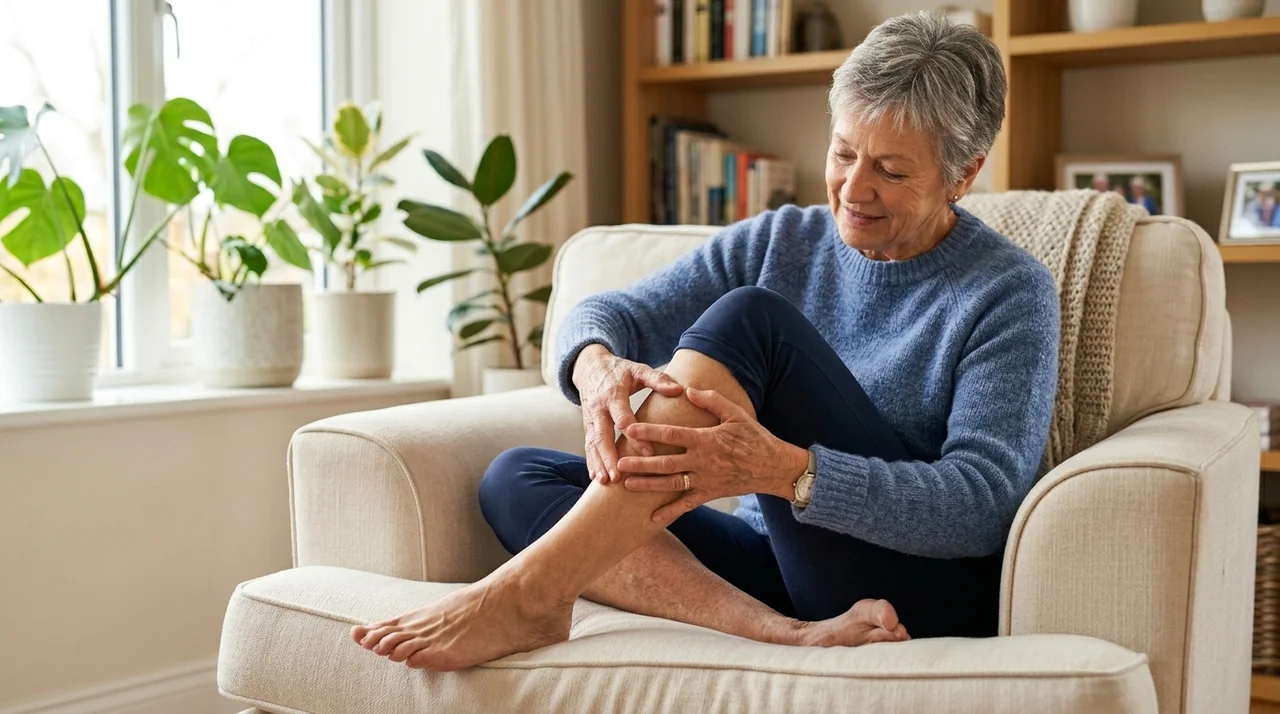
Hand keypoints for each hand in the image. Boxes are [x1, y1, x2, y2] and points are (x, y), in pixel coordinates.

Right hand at [572, 344, 684, 483]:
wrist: (590, 367)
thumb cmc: (620, 370)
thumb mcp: (638, 370)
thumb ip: (658, 379)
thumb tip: (679, 389)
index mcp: (613, 394)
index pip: (623, 419)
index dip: (636, 436)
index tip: (649, 452)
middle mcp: (599, 408)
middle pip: (602, 435)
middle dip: (609, 456)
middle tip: (618, 476)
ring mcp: (590, 418)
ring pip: (592, 444)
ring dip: (598, 463)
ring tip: (605, 482)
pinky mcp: (586, 425)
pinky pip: (587, 445)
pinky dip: (591, 462)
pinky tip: (596, 478)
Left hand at [616, 387, 808, 525]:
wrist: (774, 467)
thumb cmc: (755, 437)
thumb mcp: (736, 413)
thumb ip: (711, 400)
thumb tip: (687, 390)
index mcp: (706, 439)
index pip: (672, 434)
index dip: (649, 431)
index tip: (629, 429)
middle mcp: (703, 461)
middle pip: (666, 463)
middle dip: (641, 462)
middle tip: (619, 462)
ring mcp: (706, 480)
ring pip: (672, 484)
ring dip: (648, 485)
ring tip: (627, 484)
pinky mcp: (711, 493)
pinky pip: (687, 505)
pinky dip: (670, 512)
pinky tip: (652, 518)